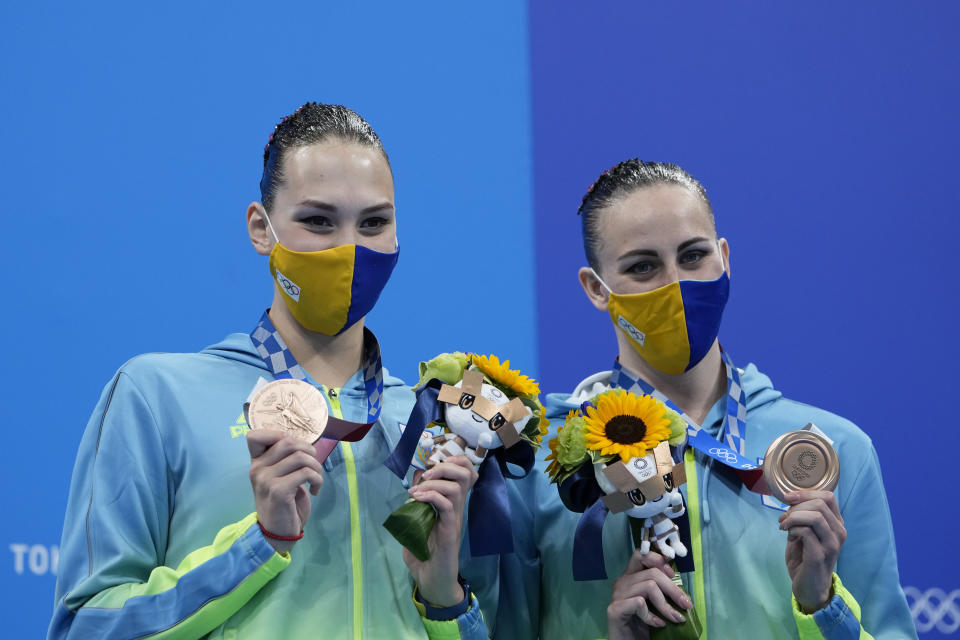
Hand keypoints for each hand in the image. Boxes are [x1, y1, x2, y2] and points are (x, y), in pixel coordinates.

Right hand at [247, 430, 323, 553]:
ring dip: (316, 466)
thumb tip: (301, 442)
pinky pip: (305, 473)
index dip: (278, 434)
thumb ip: (284, 459)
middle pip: (287, 441)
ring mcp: (266, 479)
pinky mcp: (278, 491)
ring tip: (315, 479)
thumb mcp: (280, 477)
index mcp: (257, 463)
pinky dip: (317, 479)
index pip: (254, 435)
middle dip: (308, 450)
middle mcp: (257, 469)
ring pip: (300, 456)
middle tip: (313, 466)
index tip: (294, 449)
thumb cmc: (284, 503)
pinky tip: (315, 490)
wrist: (278, 533)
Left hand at [402, 456, 477, 606]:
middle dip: (446, 464)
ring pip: (457, 485)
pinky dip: (430, 495)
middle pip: (467, 472)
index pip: (466, 472)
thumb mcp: (417, 521)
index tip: (433, 463)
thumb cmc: (424, 554)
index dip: (454, 460)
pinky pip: (446, 504)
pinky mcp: (450, 531)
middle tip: (426, 474)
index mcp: (452, 504)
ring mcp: (455, 518)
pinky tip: (416, 498)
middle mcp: (457, 508)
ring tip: (418, 488)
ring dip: (436, 479)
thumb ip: (418, 501)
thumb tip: (415, 480)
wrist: (432, 582)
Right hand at [607, 550, 692, 639]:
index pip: (641, 555)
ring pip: (648, 586)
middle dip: (673, 589)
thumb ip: (660, 590)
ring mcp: (617, 595)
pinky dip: (652, 615)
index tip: (673, 575)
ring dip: (666, 605)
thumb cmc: (643, 626)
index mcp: (630, 578)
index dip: (658, 560)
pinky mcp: (615, 610)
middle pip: (651, 572)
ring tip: (676, 619)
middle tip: (686, 605)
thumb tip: (678, 579)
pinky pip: (639, 603)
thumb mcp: (655, 605)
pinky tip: (659, 624)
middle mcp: (622, 583)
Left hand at [780, 490, 845, 611]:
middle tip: (784, 518)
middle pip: (819, 504)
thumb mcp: (803, 531)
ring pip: (814, 516)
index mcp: (836, 524)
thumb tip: (790, 498)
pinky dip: (793, 529)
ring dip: (793, 518)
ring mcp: (832, 544)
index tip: (788, 498)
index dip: (806, 493)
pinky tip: (789, 536)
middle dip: (796, 507)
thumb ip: (801, 515)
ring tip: (785, 527)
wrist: (809, 587)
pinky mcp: (820, 555)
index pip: (828, 497)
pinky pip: (806, 532)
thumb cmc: (805, 557)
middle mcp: (839, 532)